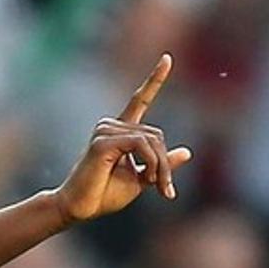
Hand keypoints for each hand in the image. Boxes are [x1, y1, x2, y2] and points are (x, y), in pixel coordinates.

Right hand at [54, 54, 191, 221]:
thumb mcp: (143, 178)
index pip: (140, 100)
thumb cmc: (105, 195)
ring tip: (156, 188)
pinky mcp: (102, 142)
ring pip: (151, 141)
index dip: (154, 79)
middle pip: (157, 135)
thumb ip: (161, 164)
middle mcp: (111, 126)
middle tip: (165, 190)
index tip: (167, 58)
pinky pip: (140, 145)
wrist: (80, 209)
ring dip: (159, 168)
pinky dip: (150, 163)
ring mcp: (105, 131)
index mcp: (121, 131)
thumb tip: (187, 152)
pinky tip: (144, 177)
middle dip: (165, 164)